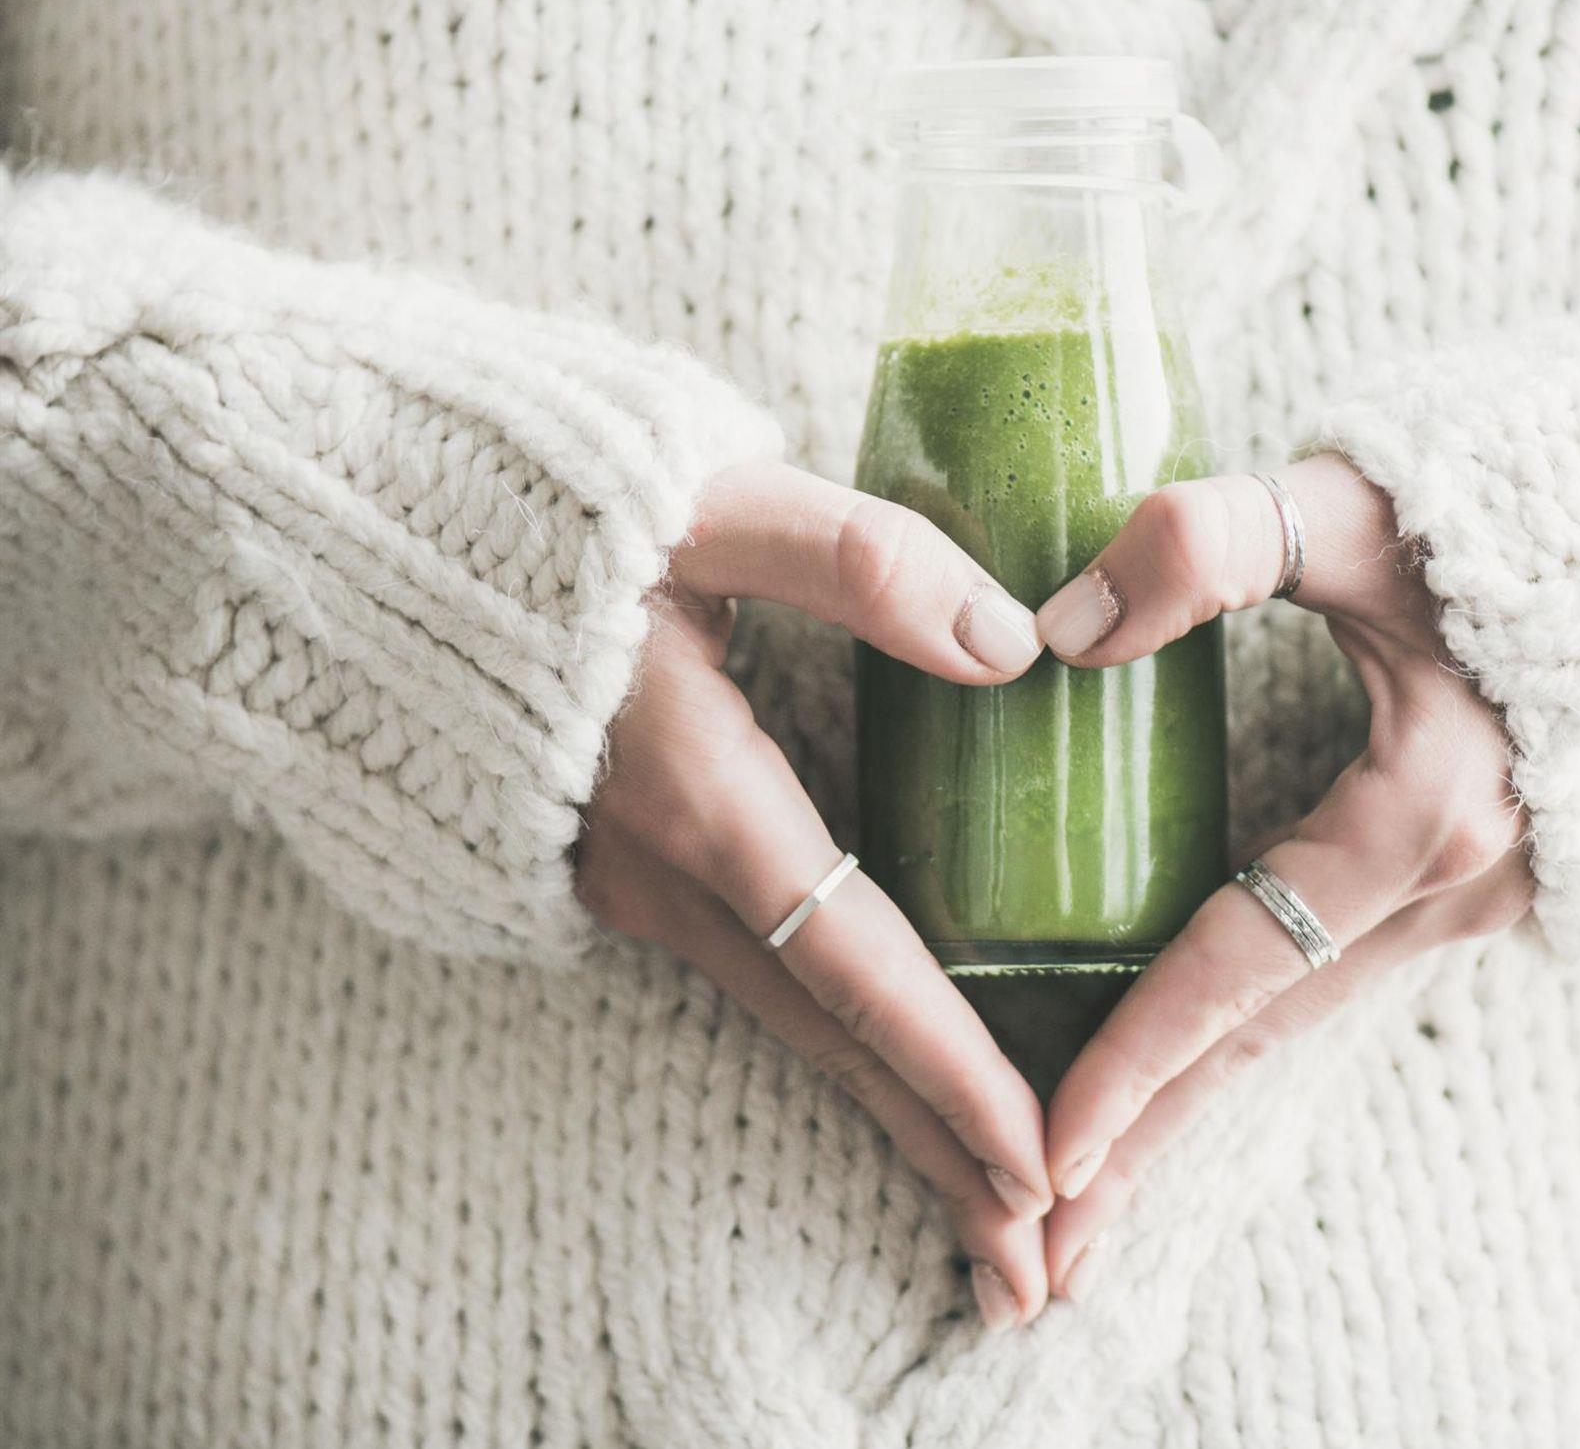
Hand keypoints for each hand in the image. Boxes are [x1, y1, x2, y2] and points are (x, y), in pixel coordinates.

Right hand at [575, 460, 1055, 1328]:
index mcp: (700, 795)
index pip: (855, 966)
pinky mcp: (618, 868)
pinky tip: (883, 1076)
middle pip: (828, 1038)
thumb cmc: (537, 514)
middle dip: (934, 1150)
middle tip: (1033, 1270)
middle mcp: (663, 872)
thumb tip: (1009, 644)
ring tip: (979, 1208)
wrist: (350, 548)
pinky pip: (751, 982)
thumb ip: (858, 562)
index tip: (1035, 1166)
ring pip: (789, 1020)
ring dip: (889, 1114)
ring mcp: (628, 882)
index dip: (949, 1068)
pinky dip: (834, 1048)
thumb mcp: (704, 505)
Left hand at [1031, 452, 1534, 1300]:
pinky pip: (1346, 976)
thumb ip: (1208, 544)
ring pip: (1306, 1015)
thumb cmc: (1543, 500)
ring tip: (1100, 1179)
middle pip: (1263, 1037)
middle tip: (1039, 1247)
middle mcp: (1460, 887)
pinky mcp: (1493, 874)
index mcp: (1423, 816)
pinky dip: (1260, 1031)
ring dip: (1200, 1095)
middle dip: (1150, 1139)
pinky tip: (1205, 1055)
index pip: (1235, 970)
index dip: (1132, 1060)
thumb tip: (1059, 629)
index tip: (1039, 1149)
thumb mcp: (1364, 504)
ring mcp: (1489, 893)